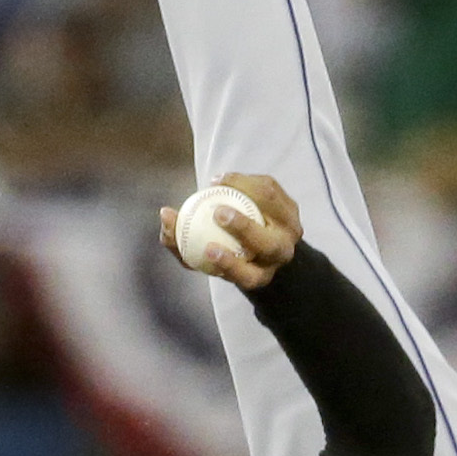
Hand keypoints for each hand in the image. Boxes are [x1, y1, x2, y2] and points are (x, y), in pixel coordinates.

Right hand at [159, 172, 301, 291]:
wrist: (258, 241)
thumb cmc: (221, 250)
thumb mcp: (197, 255)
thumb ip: (177, 241)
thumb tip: (164, 215)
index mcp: (259, 276)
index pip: (247, 276)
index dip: (229, 264)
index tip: (208, 249)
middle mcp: (280, 255)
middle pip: (269, 245)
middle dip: (245, 228)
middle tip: (218, 212)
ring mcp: (291, 229)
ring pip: (274, 206)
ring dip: (246, 191)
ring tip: (218, 183)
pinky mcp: (291, 206)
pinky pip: (269, 188)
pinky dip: (246, 181)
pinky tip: (222, 179)